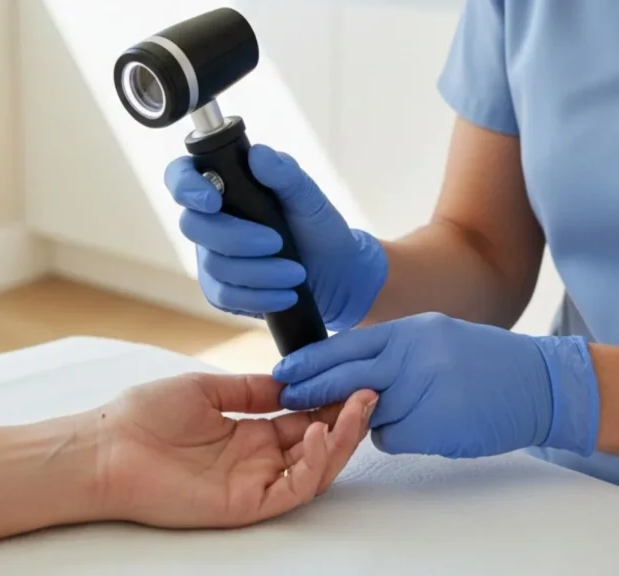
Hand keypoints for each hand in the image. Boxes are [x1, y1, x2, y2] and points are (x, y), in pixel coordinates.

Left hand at [95, 372, 375, 527]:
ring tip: (357, 406)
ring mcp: (254, 482)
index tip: (353, 376)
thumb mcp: (206, 389)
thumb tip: (289, 379)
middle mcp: (257, 459)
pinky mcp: (247, 504)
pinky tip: (323, 432)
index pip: (303, 419)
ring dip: (342, 438)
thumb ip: (251, 389)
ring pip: (315, 468)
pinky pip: (293, 488)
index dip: (330, 400)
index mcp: (248, 432)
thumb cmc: (144, 416)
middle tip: (369, 389)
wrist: (107, 448)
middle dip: (347, 418)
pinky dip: (315, 463)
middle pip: (318, 444)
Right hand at [165, 145, 386, 330]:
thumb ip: (286, 175)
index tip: (213, 201)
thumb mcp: (309, 198)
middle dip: (234, 237)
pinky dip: (258, 296)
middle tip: (276, 242)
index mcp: (224, 186)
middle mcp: (209, 220)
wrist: (335, 274)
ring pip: (213, 265)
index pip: (180, 176)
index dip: (185, 186)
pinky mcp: (219, 290)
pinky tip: (285, 295)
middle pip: (192, 226)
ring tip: (296, 273)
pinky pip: (224, 296)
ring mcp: (210, 256)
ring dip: (258, 271)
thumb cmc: (317, 228)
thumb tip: (259, 154)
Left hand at [273, 312, 599, 458]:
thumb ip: (388, 349)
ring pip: (365, 412)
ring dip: (364, 417)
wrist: (539, 384)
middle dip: (310, 389)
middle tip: (287, 397)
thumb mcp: (431, 338)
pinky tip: (422, 426)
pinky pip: (390, 437)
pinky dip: (396, 436)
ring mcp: (424, 391)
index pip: (345, 344)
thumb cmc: (480, 361)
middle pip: (344, 377)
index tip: (283, 370)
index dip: (310, 359)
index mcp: (409, 332)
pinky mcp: (434, 425)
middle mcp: (414, 356)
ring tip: (397, 409)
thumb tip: (339, 364)